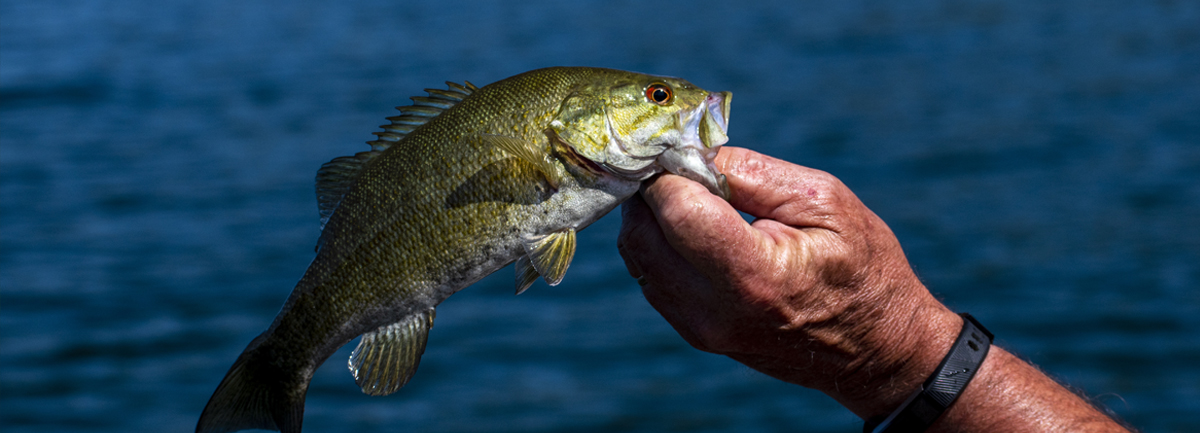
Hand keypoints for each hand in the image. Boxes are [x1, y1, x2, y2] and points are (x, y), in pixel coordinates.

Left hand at [618, 147, 960, 417]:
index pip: (675, 208)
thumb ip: (751, 173)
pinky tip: (698, 227)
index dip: (672, 168)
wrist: (875, 348)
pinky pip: (650, 274)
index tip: (688, 146)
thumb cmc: (862, 267)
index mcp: (754, 275)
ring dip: (654, 215)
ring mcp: (698, 327)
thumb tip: (690, 152)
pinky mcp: (692, 332)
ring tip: (699, 196)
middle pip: (640, 231)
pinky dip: (660, 241)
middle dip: (654, 187)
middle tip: (688, 165)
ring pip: (636, 253)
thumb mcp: (823, 201)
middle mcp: (714, 309)